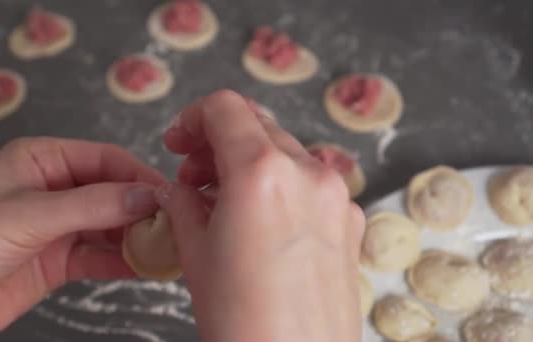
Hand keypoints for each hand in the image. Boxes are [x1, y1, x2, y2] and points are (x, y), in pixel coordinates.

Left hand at [0, 137, 165, 339]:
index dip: (138, 175)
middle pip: (113, 193)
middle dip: (141, 209)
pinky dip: (123, 262)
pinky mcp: (60, 261)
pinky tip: (146, 267)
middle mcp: (56, 190)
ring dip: (137, 237)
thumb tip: (147, 196)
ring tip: (166, 246)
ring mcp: (59, 227)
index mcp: (44, 160)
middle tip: (173, 224)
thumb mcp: (32, 212)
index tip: (167, 194)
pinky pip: (100, 258)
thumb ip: (93, 204)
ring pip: (110, 227)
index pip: (105, 159)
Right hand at [159, 90, 364, 341]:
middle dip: (218, 142)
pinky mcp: (351, 222)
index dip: (193, 118)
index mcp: (261, 172)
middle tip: (193, 174)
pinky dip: (281, 187)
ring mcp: (336, 196)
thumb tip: (181, 188)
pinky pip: (310, 185)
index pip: (225, 109)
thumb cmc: (241, 321)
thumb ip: (183, 203)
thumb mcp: (195, 253)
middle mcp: (308, 173)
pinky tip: (262, 222)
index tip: (180, 142)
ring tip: (223, 201)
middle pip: (257, 126)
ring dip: (249, 163)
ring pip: (286, 153)